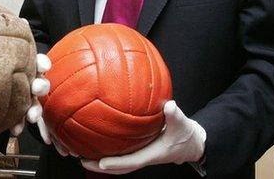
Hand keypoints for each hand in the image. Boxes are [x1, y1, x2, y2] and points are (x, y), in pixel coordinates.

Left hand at [10, 53, 50, 135]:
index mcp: (20, 64)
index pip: (35, 60)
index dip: (41, 63)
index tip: (42, 67)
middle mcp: (24, 80)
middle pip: (38, 81)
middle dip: (40, 85)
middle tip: (36, 89)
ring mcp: (21, 97)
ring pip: (34, 102)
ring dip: (35, 109)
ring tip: (31, 117)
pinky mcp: (15, 114)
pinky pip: (21, 120)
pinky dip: (20, 124)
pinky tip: (15, 130)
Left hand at [81, 101, 205, 174]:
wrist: (191, 143)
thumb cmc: (185, 135)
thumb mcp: (182, 124)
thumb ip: (175, 115)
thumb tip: (168, 106)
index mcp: (152, 154)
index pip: (131, 161)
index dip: (116, 163)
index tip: (101, 162)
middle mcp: (143, 156)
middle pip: (119, 167)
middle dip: (100, 166)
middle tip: (82, 161)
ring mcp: (140, 154)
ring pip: (118, 163)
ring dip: (101, 162)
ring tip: (82, 156)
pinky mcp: (139, 150)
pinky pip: (121, 155)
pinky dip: (108, 153)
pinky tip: (97, 144)